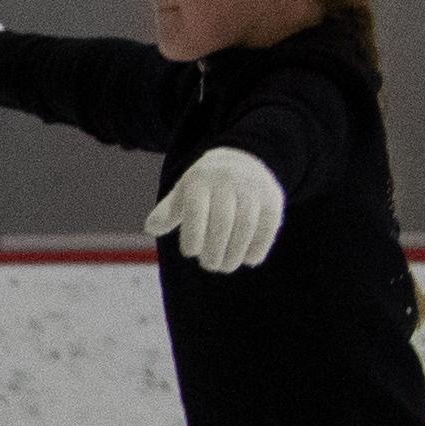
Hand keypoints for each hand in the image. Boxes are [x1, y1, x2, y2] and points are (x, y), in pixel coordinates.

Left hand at [145, 147, 286, 273]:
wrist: (244, 159)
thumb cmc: (206, 185)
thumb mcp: (184, 192)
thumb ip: (167, 211)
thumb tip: (151, 228)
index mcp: (201, 179)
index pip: (196, 211)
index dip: (193, 236)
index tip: (191, 253)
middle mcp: (228, 180)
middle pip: (222, 221)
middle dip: (215, 250)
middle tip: (211, 265)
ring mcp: (253, 188)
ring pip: (246, 226)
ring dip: (235, 252)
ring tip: (227, 266)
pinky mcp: (273, 198)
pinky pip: (267, 227)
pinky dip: (258, 247)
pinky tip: (249, 259)